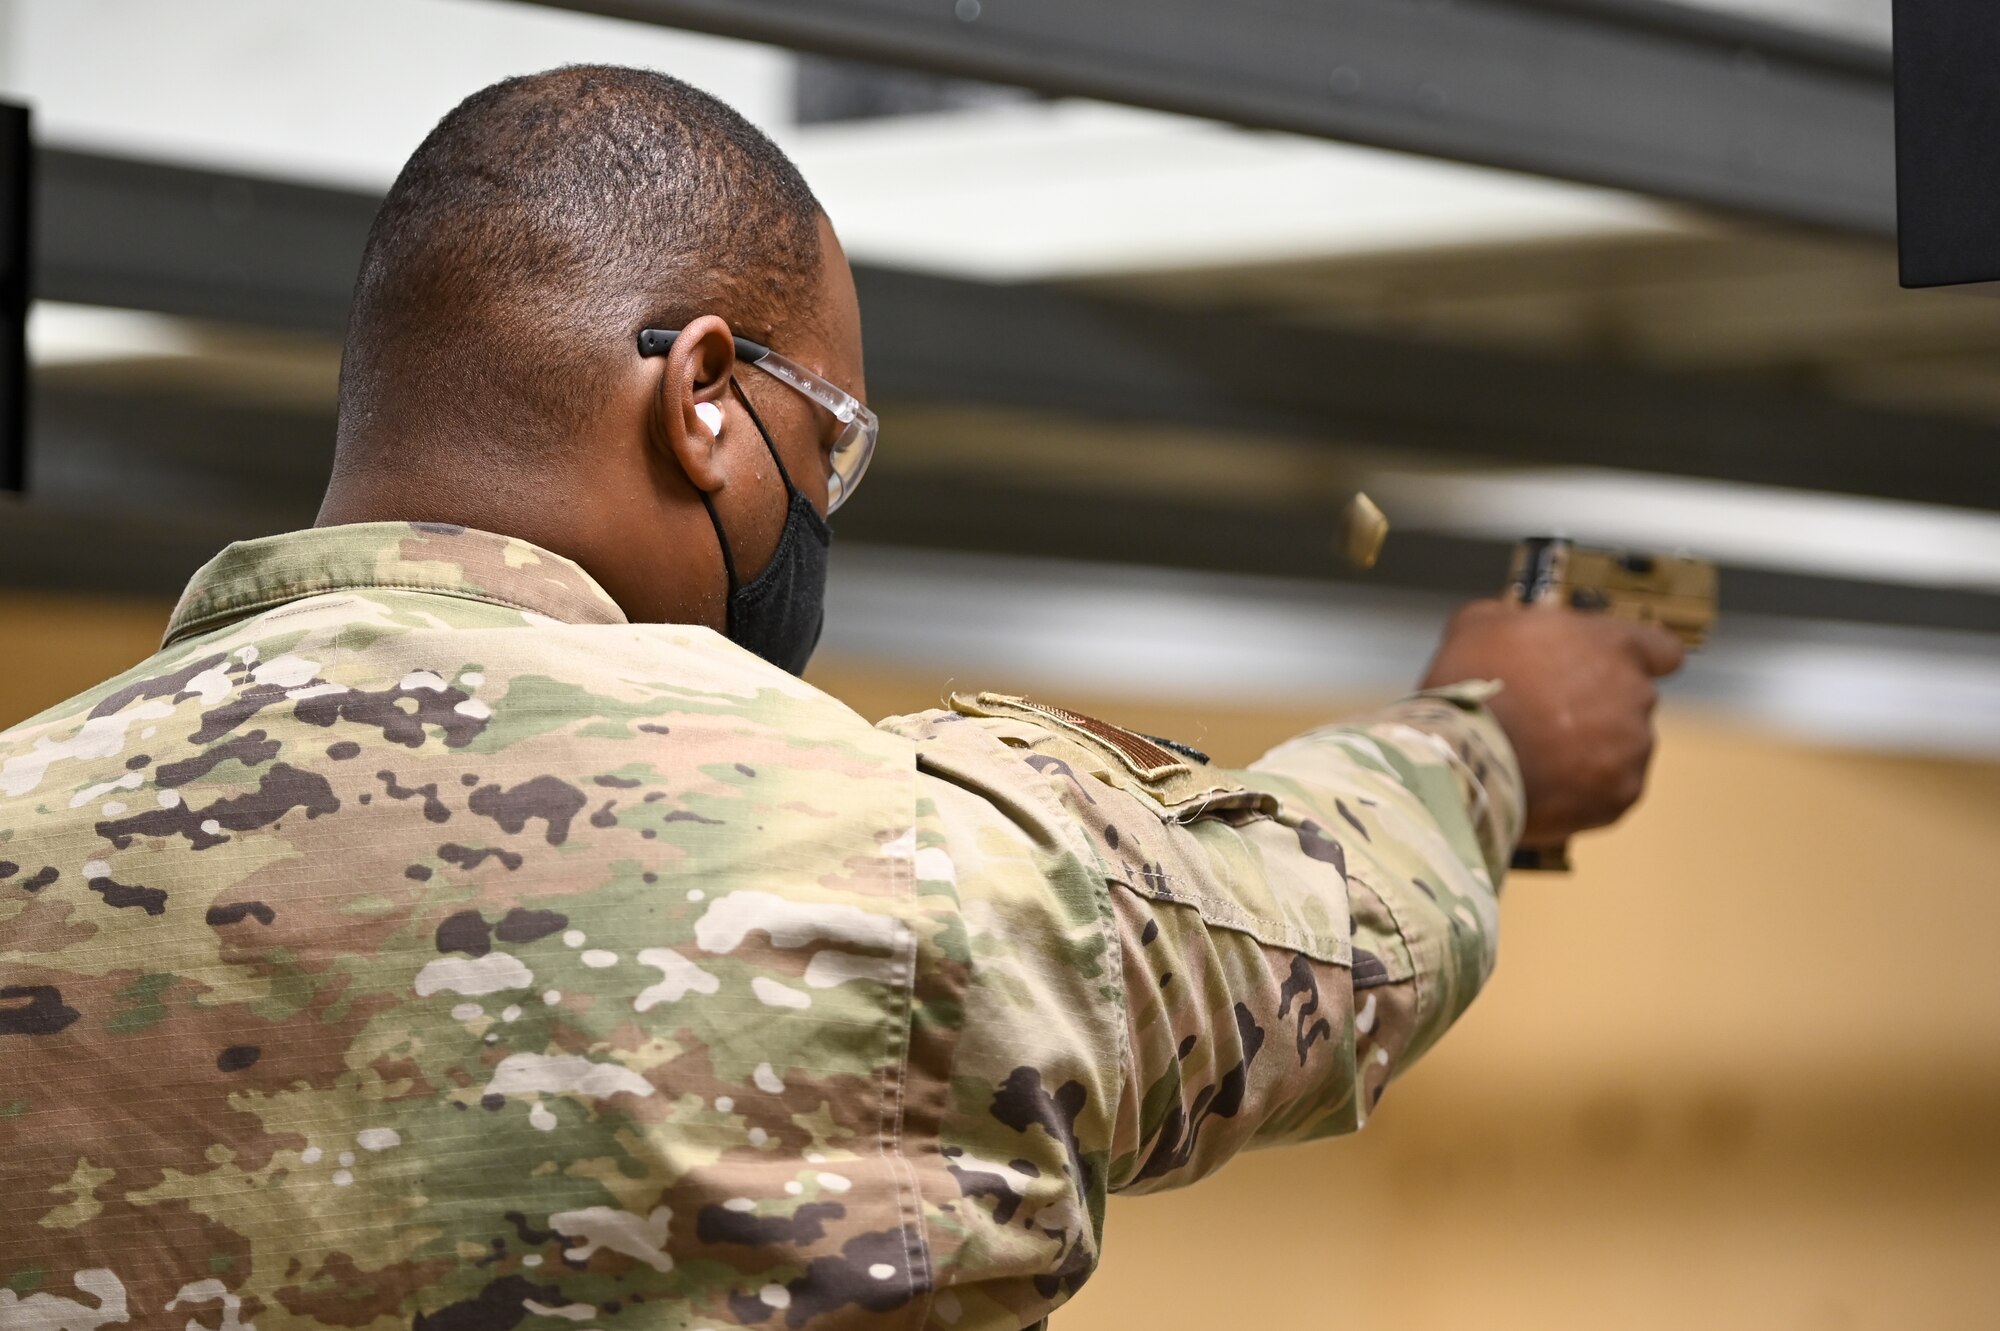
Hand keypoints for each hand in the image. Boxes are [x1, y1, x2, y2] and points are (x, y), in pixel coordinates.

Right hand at [1419, 600, 1685, 847]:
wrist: (1462, 758)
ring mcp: (1632, 751)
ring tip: (1540, 760)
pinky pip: (1608, 791)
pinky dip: (1583, 792)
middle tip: (1547, 719)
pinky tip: (1544, 788)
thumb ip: (1511, 619)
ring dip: (1592, 752)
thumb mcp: (1477, 626)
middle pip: (1631, 702)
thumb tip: (1511, 623)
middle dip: (1598, 709)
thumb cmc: (1470, 682)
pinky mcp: (1620, 797)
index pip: (1663, 650)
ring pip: (1621, 749)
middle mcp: (1636, 696)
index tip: (1618, 670)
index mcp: (1613, 646)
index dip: (1643, 660)